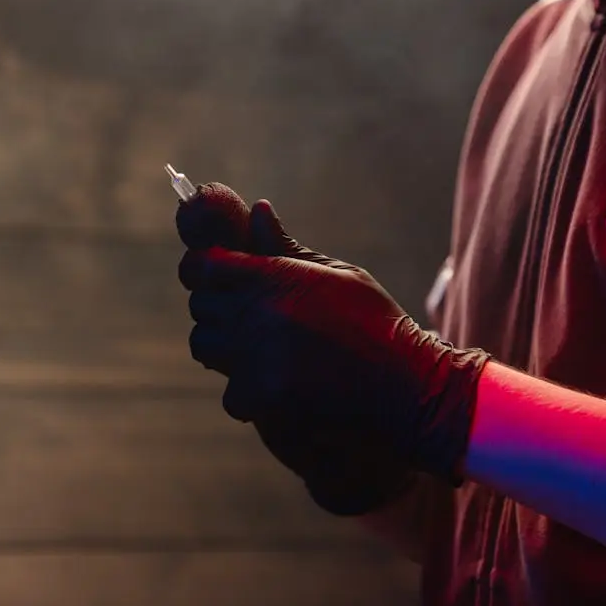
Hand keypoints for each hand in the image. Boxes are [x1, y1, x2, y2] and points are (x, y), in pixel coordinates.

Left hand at [179, 199, 490, 483]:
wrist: (405, 385)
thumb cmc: (375, 324)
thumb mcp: (337, 276)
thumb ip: (287, 247)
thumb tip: (256, 209)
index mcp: (274, 276)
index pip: (202, 265)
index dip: (202, 269)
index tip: (212, 276)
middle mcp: (258, 313)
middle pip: (200, 307)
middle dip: (217, 310)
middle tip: (247, 319)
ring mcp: (256, 357)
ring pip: (206, 347)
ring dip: (225, 350)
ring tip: (259, 352)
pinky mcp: (262, 397)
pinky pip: (230, 393)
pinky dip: (249, 395)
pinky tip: (280, 389)